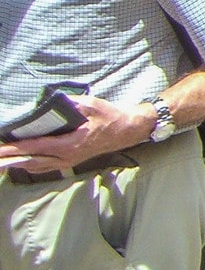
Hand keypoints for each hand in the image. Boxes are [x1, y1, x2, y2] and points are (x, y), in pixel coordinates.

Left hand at [0, 94, 152, 174]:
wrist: (127, 131)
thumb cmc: (110, 117)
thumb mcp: (92, 105)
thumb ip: (71, 104)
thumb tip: (53, 101)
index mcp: (70, 144)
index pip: (36, 147)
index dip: (16, 148)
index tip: (1, 147)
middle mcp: (66, 157)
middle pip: (31, 160)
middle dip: (10, 158)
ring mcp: (68, 162)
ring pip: (36, 166)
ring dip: (17, 163)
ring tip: (2, 160)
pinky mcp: (70, 162)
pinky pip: (44, 168)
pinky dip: (29, 166)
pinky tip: (22, 162)